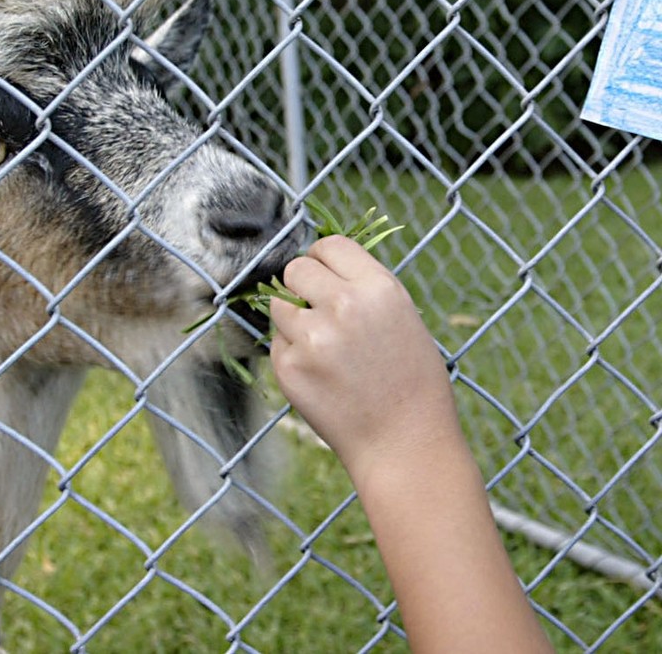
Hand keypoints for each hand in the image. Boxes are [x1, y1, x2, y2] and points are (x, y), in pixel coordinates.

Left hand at [268, 235, 461, 486]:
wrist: (405, 444)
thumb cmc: (411, 382)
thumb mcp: (403, 318)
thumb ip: (362, 289)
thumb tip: (320, 264)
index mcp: (378, 288)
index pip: (329, 245)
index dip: (323, 259)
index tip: (323, 273)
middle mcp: (343, 306)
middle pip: (296, 269)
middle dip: (302, 286)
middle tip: (318, 310)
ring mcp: (311, 337)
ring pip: (278, 306)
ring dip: (293, 320)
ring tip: (326, 350)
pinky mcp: (289, 366)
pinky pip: (277, 343)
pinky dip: (291, 355)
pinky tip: (322, 377)